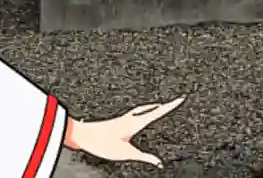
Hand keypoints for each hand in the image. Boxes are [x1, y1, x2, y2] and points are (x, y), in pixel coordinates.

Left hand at [63, 97, 183, 166]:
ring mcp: (122, 118)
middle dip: (164, 105)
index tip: (180, 99)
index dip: (170, 106)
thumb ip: (143, 157)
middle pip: (151, 108)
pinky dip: (142, 111)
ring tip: (159, 106)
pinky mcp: (116, 121)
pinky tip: (136, 115)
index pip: (158, 112)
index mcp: (136, 123)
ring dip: (152, 107)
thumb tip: (158, 162)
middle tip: (173, 102)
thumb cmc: (101, 142)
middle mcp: (130, 118)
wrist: (82, 135)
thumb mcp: (126, 153)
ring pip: (142, 109)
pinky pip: (134, 112)